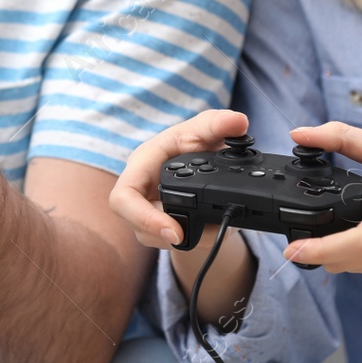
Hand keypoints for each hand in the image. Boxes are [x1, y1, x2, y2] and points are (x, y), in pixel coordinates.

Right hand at [109, 109, 248, 247]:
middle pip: (140, 226)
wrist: (205, 160)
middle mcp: (140, 191)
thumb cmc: (193, 140)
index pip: (123, 198)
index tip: (175, 231)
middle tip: (194, 237)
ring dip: (190, 236)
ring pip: (159, 238)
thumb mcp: (204, 128)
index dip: (143, 219)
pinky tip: (214, 229)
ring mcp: (149, 211)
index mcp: (141, 165)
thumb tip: (238, 121)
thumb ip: (218, 124)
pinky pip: (175, 240)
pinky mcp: (164, 225)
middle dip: (169, 233)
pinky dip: (198, 237)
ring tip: (216, 226)